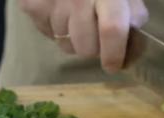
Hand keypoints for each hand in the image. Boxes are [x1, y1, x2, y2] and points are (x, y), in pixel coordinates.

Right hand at [18, 0, 147, 72]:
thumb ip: (132, 12)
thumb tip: (131, 45)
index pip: (111, 30)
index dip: (114, 54)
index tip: (114, 65)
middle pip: (86, 48)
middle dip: (95, 48)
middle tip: (97, 33)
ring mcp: (50, 3)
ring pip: (66, 44)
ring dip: (74, 38)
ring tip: (77, 16)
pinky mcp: (30, 6)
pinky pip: (47, 34)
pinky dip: (55, 29)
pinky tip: (61, 10)